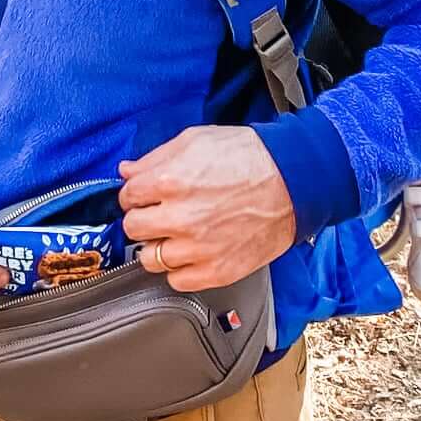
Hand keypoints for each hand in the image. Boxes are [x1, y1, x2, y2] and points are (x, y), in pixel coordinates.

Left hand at [119, 127, 295, 291]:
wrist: (293, 181)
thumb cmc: (250, 157)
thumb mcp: (197, 140)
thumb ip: (156, 157)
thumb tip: (128, 171)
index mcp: (171, 181)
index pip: (127, 196)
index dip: (136, 193)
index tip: (145, 195)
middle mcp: (180, 218)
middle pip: (133, 228)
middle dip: (144, 218)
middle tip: (160, 213)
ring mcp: (198, 248)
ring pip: (150, 259)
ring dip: (158, 247)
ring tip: (175, 235)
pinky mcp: (216, 270)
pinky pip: (177, 281)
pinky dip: (180, 269)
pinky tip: (192, 253)